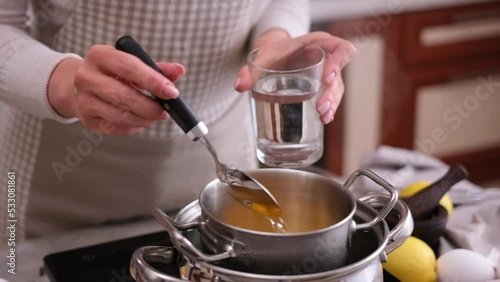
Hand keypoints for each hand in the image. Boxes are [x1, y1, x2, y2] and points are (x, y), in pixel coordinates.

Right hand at [48, 45, 184, 134]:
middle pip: (124, 95)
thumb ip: (158, 68)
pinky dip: (133, 127)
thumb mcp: (134, 66)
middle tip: (165, 111)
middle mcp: (86, 76)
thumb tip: (179, 70)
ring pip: (120, 115)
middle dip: (150, 106)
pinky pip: (115, 127)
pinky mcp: (87, 119)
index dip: (153, 80)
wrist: (84, 88)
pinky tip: (140, 121)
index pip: (129, 66)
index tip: (172, 92)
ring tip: (154, 116)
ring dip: (144, 119)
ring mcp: (84, 99)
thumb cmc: (115, 75)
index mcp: (100, 55)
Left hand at [235, 31, 355, 123]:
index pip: (340, 49)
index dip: (338, 62)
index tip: (327, 78)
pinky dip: (329, 109)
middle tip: (320, 108)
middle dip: (332, 93)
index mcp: (319, 44)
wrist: (276, 54)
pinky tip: (324, 120)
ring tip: (323, 117)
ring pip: (337, 89)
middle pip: (339, 75)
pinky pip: (332, 97)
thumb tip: (239, 85)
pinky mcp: (323, 87)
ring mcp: (327, 74)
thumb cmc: (275, 51)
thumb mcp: (264, 55)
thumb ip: (251, 69)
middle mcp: (327, 58)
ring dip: (332, 104)